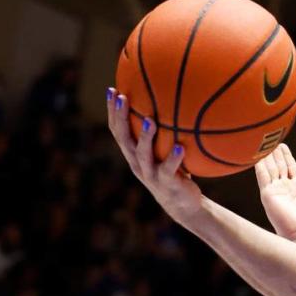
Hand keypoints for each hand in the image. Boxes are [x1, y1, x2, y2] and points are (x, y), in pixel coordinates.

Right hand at [106, 89, 201, 223]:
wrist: (183, 205)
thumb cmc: (175, 172)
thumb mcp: (166, 152)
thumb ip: (166, 133)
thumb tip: (174, 103)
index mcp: (134, 154)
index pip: (118, 130)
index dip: (113, 112)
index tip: (112, 90)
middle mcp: (137, 163)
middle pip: (124, 138)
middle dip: (120, 117)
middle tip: (122, 97)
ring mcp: (151, 174)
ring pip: (143, 154)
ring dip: (145, 136)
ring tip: (149, 119)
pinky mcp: (167, 184)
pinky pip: (169, 170)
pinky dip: (174, 159)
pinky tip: (180, 147)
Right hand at [255, 144, 295, 249]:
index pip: (291, 169)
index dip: (287, 158)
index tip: (282, 145)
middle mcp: (285, 189)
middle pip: (279, 166)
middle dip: (275, 153)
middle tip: (270, 138)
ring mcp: (275, 191)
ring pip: (270, 169)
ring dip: (267, 156)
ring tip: (263, 142)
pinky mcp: (268, 195)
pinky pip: (263, 177)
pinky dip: (259, 166)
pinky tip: (256, 155)